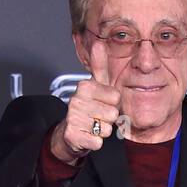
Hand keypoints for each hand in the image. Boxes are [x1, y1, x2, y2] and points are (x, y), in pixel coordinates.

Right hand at [51, 37, 124, 163]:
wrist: (70, 132)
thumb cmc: (88, 108)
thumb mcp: (95, 86)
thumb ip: (100, 67)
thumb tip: (99, 43)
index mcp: (85, 86)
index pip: (116, 98)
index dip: (113, 104)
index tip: (103, 104)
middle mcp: (77, 100)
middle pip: (113, 114)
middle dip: (109, 119)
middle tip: (97, 117)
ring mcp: (73, 118)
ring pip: (106, 129)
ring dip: (103, 131)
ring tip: (92, 126)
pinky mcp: (73, 135)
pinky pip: (98, 142)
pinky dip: (96, 142)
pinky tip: (88, 136)